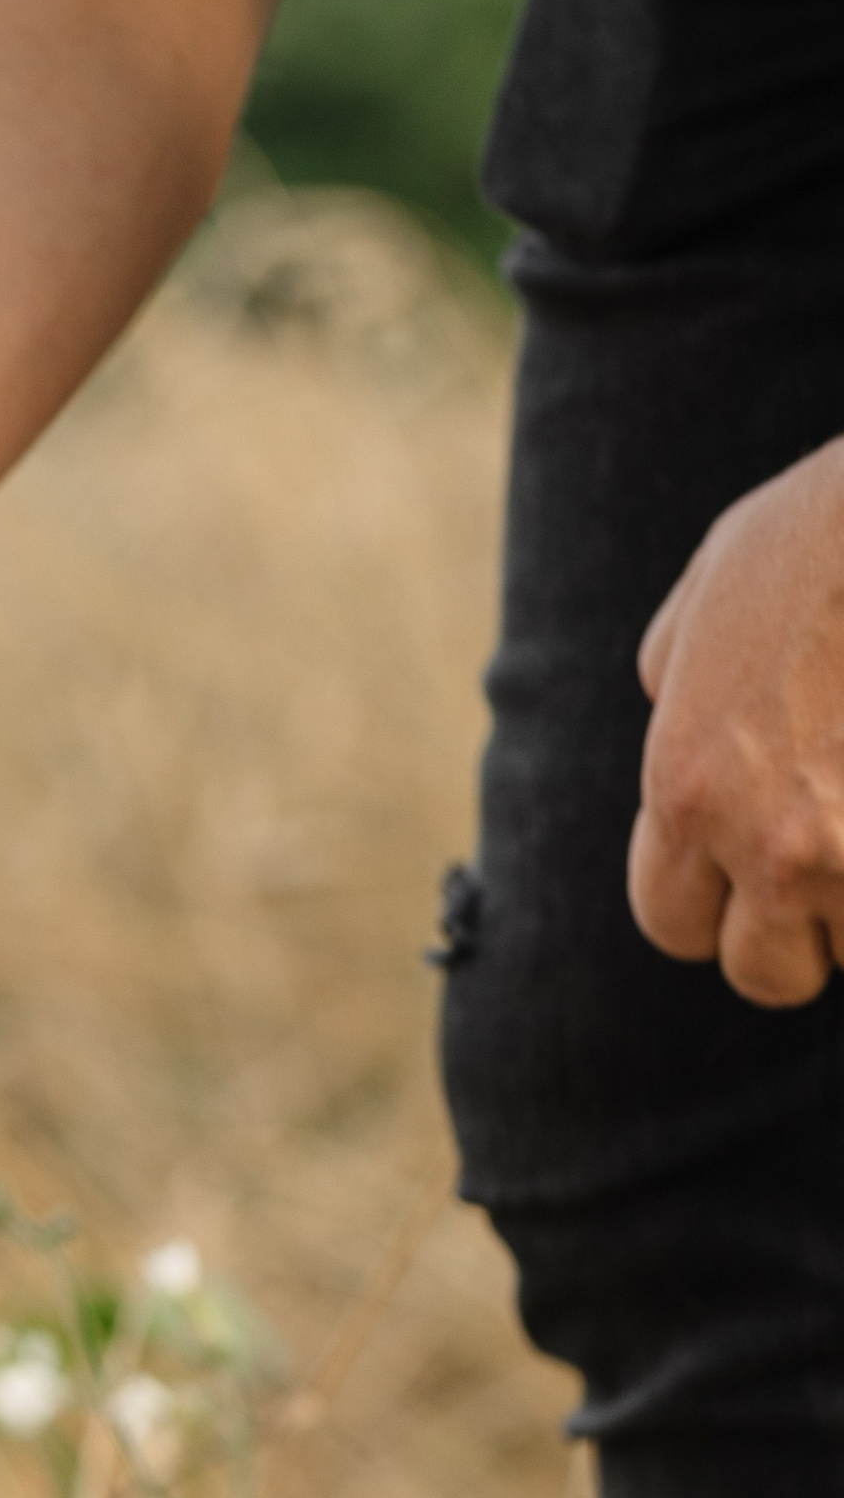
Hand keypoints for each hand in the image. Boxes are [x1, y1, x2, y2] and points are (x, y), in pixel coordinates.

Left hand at [631, 438, 843, 1005]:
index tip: (752, 865)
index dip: (715, 903)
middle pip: (766, 972)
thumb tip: (670, 700)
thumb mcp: (719, 584)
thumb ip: (681, 666)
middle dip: (800, 930)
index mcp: (688, 790)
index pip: (671, 923)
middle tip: (833, 861)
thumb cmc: (831, 525)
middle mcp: (769, 844)